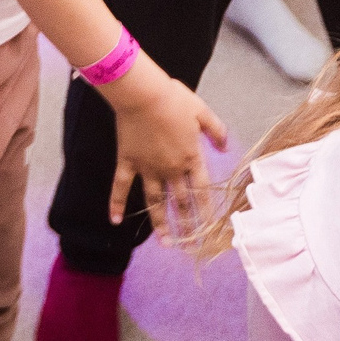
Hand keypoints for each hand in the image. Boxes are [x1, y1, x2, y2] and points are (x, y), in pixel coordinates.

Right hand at [104, 59, 228, 238]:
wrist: (142, 94)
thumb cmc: (173, 99)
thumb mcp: (202, 111)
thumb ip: (216, 131)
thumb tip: (225, 148)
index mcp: (191, 158)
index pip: (201, 192)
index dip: (205, 213)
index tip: (209, 231)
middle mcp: (170, 169)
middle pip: (180, 202)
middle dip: (186, 226)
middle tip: (190, 246)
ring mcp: (148, 168)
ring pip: (155, 202)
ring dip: (160, 224)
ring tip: (166, 243)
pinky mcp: (128, 161)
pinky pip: (121, 186)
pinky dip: (116, 203)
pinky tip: (114, 220)